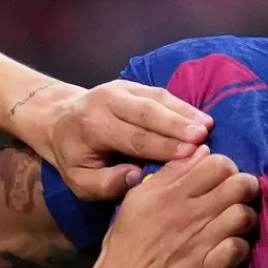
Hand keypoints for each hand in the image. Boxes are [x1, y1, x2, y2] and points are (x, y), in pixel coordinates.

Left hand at [18, 80, 212, 199]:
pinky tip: (199, 117)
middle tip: (204, 136)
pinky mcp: (131, 84)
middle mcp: (106, 101)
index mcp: (93, 126)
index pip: (134, 137)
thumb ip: (106, 183)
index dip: (162, 145)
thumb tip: (136, 176)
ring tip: (208, 125)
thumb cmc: (73, 155)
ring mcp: (120, 88)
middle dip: (177, 124)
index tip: (188, 154)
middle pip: (148, 112)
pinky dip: (181, 105)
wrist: (58, 119)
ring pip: (157, 98)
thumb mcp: (79, 180)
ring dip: (184, 112)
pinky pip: (159, 93)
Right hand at [86, 148, 258, 267]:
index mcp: (171, 194)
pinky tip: (230, 251)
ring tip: (236, 226)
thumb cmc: (125, 246)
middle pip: (241, 185)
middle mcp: (190, 214)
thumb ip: (168, 173)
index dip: (227, 169)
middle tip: (237, 200)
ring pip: (245, 215)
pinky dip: (240, 248)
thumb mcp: (136, 201)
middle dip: (246, 189)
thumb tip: (199, 151)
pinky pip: (241, 248)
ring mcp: (203, 243)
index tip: (221, 182)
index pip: (219, 163)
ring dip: (246, 219)